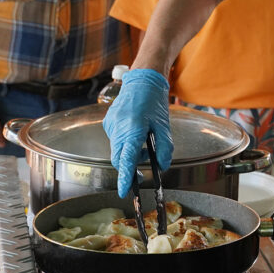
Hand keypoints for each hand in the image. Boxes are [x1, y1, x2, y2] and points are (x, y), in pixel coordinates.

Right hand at [102, 68, 172, 197]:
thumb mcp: (164, 126)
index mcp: (132, 129)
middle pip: (119, 158)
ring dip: (129, 152)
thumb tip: (163, 166)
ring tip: (144, 141)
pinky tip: (135, 131)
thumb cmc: (154, 102)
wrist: (142, 81)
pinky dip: (125, 142)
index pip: (126, 160)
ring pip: (117, 149)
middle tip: (142, 168)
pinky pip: (115, 140)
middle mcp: (117, 128)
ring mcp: (110, 125)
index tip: (124, 191)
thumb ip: (165, 148)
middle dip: (129, 166)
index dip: (125, 177)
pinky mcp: (108, 123)